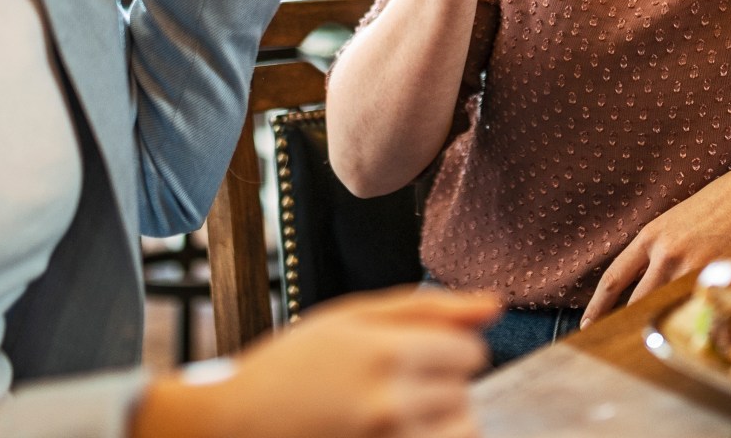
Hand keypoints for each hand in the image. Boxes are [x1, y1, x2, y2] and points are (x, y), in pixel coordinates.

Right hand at [131, 286, 499, 437]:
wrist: (233, 425)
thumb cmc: (291, 366)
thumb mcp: (352, 317)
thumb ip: (430, 307)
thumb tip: (496, 306)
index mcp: (386, 354)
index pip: (471, 352)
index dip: (446, 349)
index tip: (411, 354)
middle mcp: (391, 404)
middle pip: (466, 395)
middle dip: (440, 387)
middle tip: (392, 385)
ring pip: (460, 432)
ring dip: (440, 422)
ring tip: (397, 413)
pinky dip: (424, 437)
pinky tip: (391, 429)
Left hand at [580, 149, 730, 326]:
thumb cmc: (721, 204)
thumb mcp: (682, 220)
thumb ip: (663, 250)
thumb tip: (650, 283)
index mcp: (652, 235)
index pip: (614, 278)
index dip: (598, 306)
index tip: (588, 324)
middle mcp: (667, 252)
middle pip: (638, 302)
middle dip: (630, 323)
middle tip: (622, 344)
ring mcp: (694, 267)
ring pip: (670, 308)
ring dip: (667, 324)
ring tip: (664, 339)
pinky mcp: (721, 276)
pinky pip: (701, 307)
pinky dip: (699, 320)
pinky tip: (702, 330)